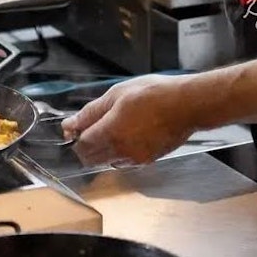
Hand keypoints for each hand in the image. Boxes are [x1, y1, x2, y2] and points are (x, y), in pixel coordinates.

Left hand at [61, 75, 194, 167]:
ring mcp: (135, 158)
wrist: (186, 105)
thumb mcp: (118, 94)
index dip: (76, 135)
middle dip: (86, 145)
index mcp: (111, 132)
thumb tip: (70, 124)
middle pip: (91, 158)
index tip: (77, 126)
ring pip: (107, 161)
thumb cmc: (155, 94)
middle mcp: (121, 150)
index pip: (81, 144)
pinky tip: (129, 135)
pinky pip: (125, 162)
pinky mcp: (148, 161)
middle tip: (92, 127)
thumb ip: (91, 112)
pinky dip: (120, 153)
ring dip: (103, 150)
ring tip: (115, 127)